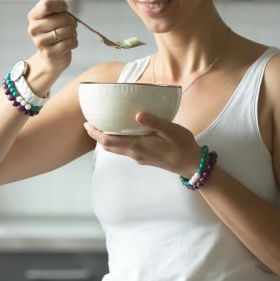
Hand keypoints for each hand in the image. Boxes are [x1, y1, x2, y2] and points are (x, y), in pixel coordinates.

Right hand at [28, 0, 78, 73]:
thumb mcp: (50, 16)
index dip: (61, 5)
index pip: (46, 4)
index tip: (65, 9)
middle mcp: (33, 29)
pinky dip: (74, 42)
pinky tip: (70, 43)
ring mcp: (40, 42)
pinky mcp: (50, 54)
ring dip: (73, 32)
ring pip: (67, 31)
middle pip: (61, 18)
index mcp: (33, 17)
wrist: (51, 57)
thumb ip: (48, 2)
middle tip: (71, 25)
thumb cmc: (53, 32)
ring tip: (70, 34)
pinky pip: (70, 43)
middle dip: (71, 21)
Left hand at [84, 112, 203, 176]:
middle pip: (109, 146)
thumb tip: (137, 114)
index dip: (96, 133)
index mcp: (138, 145)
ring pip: (116, 149)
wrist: (192, 166)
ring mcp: (139, 157)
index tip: (87, 123)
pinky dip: (118, 142)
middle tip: (90, 123)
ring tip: (103, 127)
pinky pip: (125, 150)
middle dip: (97, 135)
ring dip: (107, 139)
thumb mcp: (171, 130)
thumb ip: (154, 122)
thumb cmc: (183, 146)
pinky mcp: (144, 158)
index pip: (109, 141)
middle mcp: (135, 153)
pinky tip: (123, 133)